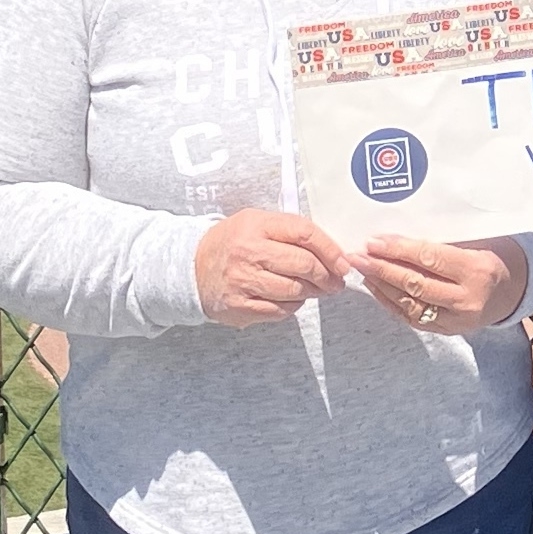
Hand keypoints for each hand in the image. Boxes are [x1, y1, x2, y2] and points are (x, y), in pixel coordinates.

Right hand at [193, 210, 352, 324]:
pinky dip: (292, 306)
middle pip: (304, 265)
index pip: (305, 233)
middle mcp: (249, 253)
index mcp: (255, 226)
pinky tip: (291, 299)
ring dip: (314, 293)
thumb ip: (288, 231)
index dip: (331, 249)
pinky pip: (279, 310)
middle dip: (328, 276)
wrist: (190, 267)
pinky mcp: (240, 306)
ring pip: (295, 291)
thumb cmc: (230, 243)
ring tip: (318, 290)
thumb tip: (330, 250)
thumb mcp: (255, 222)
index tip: (342, 261)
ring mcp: (243, 282)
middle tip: (336, 281)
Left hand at [359, 235, 526, 333]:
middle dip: (383, 269)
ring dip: (382, 286)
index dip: (399, 250)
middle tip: (358, 256)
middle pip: (416, 283)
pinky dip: (390, 302)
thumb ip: (442, 242)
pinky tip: (375, 287)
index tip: (374, 241)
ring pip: (411, 304)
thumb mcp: (475, 242)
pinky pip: (413, 318)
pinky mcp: (448, 331)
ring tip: (362, 270)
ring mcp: (457, 320)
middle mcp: (467, 298)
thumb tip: (395, 235)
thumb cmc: (490, 256)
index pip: (430, 258)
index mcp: (477, 269)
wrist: (512, 291)